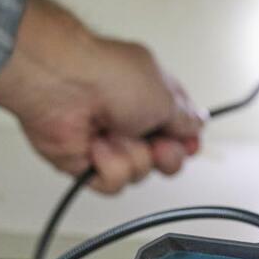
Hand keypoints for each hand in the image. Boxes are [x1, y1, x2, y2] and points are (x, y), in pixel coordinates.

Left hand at [0, 0, 205, 193]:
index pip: (181, 131)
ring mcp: (110, 143)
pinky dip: (108, 165)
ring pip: (140, 173)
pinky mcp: (88, 164)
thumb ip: (186, 118)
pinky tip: (96, 145)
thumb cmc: (108, 75)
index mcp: (153, 97)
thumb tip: (197, 125)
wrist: (61, 85)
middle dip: (166, 156)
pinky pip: (113, 183)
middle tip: (155, 142)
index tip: (188, 142)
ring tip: (115, 132)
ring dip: (132, 156)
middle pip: (165, 160)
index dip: (187, 142)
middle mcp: (132, 121)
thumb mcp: (165, 94)